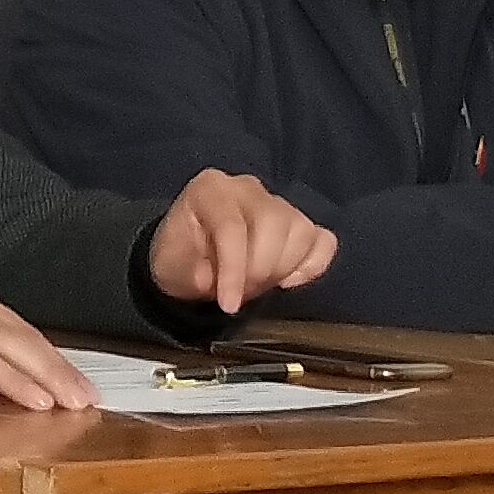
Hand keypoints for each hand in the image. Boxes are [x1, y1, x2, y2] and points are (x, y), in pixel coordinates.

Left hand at [142, 169, 332, 315]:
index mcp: (211, 189)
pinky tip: (287, 281)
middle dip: (260, 268)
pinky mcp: (299, 223)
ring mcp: (278, 202)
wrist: (189, 257)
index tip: (229, 305)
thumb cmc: (180, 258)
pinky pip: (322, 242)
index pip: (232, 227)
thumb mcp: (171, 268)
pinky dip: (312, 266)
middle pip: (274, 223)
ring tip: (259, 285)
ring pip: (301, 231)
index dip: (234, 271)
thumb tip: (220, 281)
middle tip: (243, 293)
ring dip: (283, 268)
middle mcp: (248, 188)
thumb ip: (193, 273)